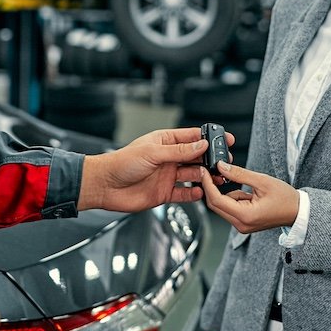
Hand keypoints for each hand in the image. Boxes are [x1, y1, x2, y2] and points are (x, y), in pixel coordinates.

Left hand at [77, 127, 233, 211]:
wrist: (105, 186)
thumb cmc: (122, 163)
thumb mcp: (153, 153)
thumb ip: (179, 151)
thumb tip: (201, 145)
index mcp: (165, 142)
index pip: (192, 137)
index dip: (209, 138)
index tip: (225, 139)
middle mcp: (168, 158)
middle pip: (195, 157)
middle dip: (211, 159)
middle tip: (225, 162)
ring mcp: (167, 175)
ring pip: (193, 175)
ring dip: (205, 176)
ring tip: (216, 178)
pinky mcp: (164, 192)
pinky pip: (184, 193)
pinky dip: (194, 193)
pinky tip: (201, 192)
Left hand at [201, 162, 299, 233]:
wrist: (299, 212)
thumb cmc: (286, 199)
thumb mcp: (262, 181)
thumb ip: (239, 174)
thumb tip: (221, 166)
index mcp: (245, 216)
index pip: (217, 200)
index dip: (208, 184)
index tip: (204, 172)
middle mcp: (241, 224)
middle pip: (216, 205)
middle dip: (213, 188)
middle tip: (213, 171)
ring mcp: (242, 225)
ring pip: (223, 206)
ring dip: (226, 193)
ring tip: (247, 186)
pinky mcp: (244, 223)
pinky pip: (231, 208)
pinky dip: (233, 198)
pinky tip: (248, 193)